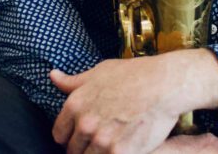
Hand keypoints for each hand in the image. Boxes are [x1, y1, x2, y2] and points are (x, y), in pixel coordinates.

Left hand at [50, 50, 217, 153]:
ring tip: (111, 145)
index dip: (70, 137)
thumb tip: (53, 76)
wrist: (164, 85)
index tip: (80, 136)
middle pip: (73, 151)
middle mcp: (85, 124)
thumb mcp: (100, 72)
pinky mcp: (120, 153)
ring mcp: (102, 140)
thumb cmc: (134, 75)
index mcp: (75, 105)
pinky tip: (124, 148)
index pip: (59, 135)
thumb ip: (73, 81)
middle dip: (84, 147)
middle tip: (100, 140)